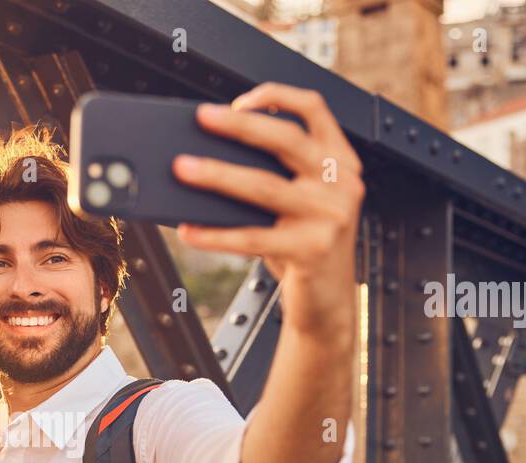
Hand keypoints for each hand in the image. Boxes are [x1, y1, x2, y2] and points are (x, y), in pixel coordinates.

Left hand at [171, 82, 363, 339]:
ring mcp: (331, 217)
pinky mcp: (312, 251)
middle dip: (239, 125)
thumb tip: (210, 156)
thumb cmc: (305, 246)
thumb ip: (278, 174)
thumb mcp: (302, 202)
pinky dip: (215, 234)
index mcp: (341, 161)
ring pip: (264, 186)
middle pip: (286, 140)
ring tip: (183, 168)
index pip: (314, 109)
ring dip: (217, 175)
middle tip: (201, 118)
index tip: (240, 100)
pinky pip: (252, 238)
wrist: (329, 303)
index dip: (276, 97)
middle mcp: (342, 183)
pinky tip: (188, 231)